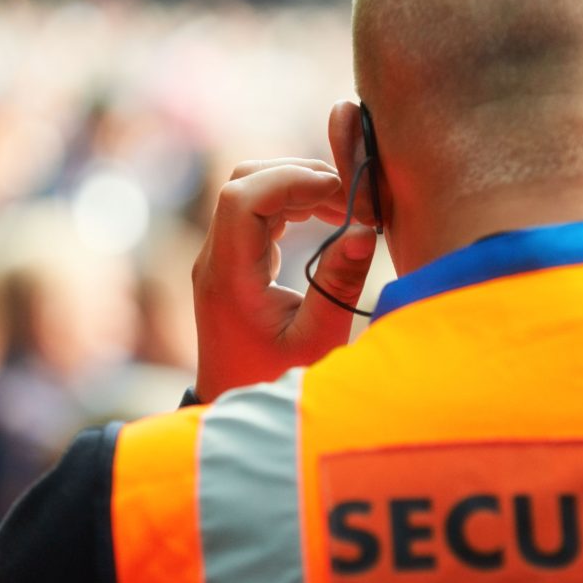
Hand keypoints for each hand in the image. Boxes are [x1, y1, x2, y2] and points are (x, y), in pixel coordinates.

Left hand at [192, 158, 377, 402]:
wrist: (236, 406)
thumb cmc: (276, 381)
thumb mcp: (316, 340)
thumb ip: (338, 285)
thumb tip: (365, 232)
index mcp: (228, 275)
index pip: (243, 196)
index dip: (291, 180)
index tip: (341, 193)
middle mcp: (216, 258)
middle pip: (244, 181)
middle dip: (299, 176)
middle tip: (352, 198)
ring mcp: (221, 257)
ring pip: (251, 190)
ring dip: (299, 187)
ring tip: (348, 208)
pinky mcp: (235, 261)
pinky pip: (258, 212)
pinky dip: (294, 205)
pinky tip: (329, 220)